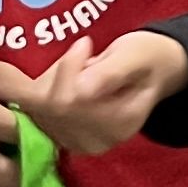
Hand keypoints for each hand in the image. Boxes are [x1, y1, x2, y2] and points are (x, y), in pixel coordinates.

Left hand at [4, 30, 184, 155]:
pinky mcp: (63, 138)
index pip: (73, 102)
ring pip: (39, 109)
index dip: (68, 69)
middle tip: (82, 53)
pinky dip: (41, 90)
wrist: (153, 72)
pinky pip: (35, 112)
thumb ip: (111, 73)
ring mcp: (79, 143)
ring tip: (79, 66)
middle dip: (59, 74)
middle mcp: (97, 142)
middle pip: (53, 108)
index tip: (85, 43)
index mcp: (120, 124)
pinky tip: (65, 77)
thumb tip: (81, 90)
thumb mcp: (134, 56)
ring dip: (50, 81)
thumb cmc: (146, 59)